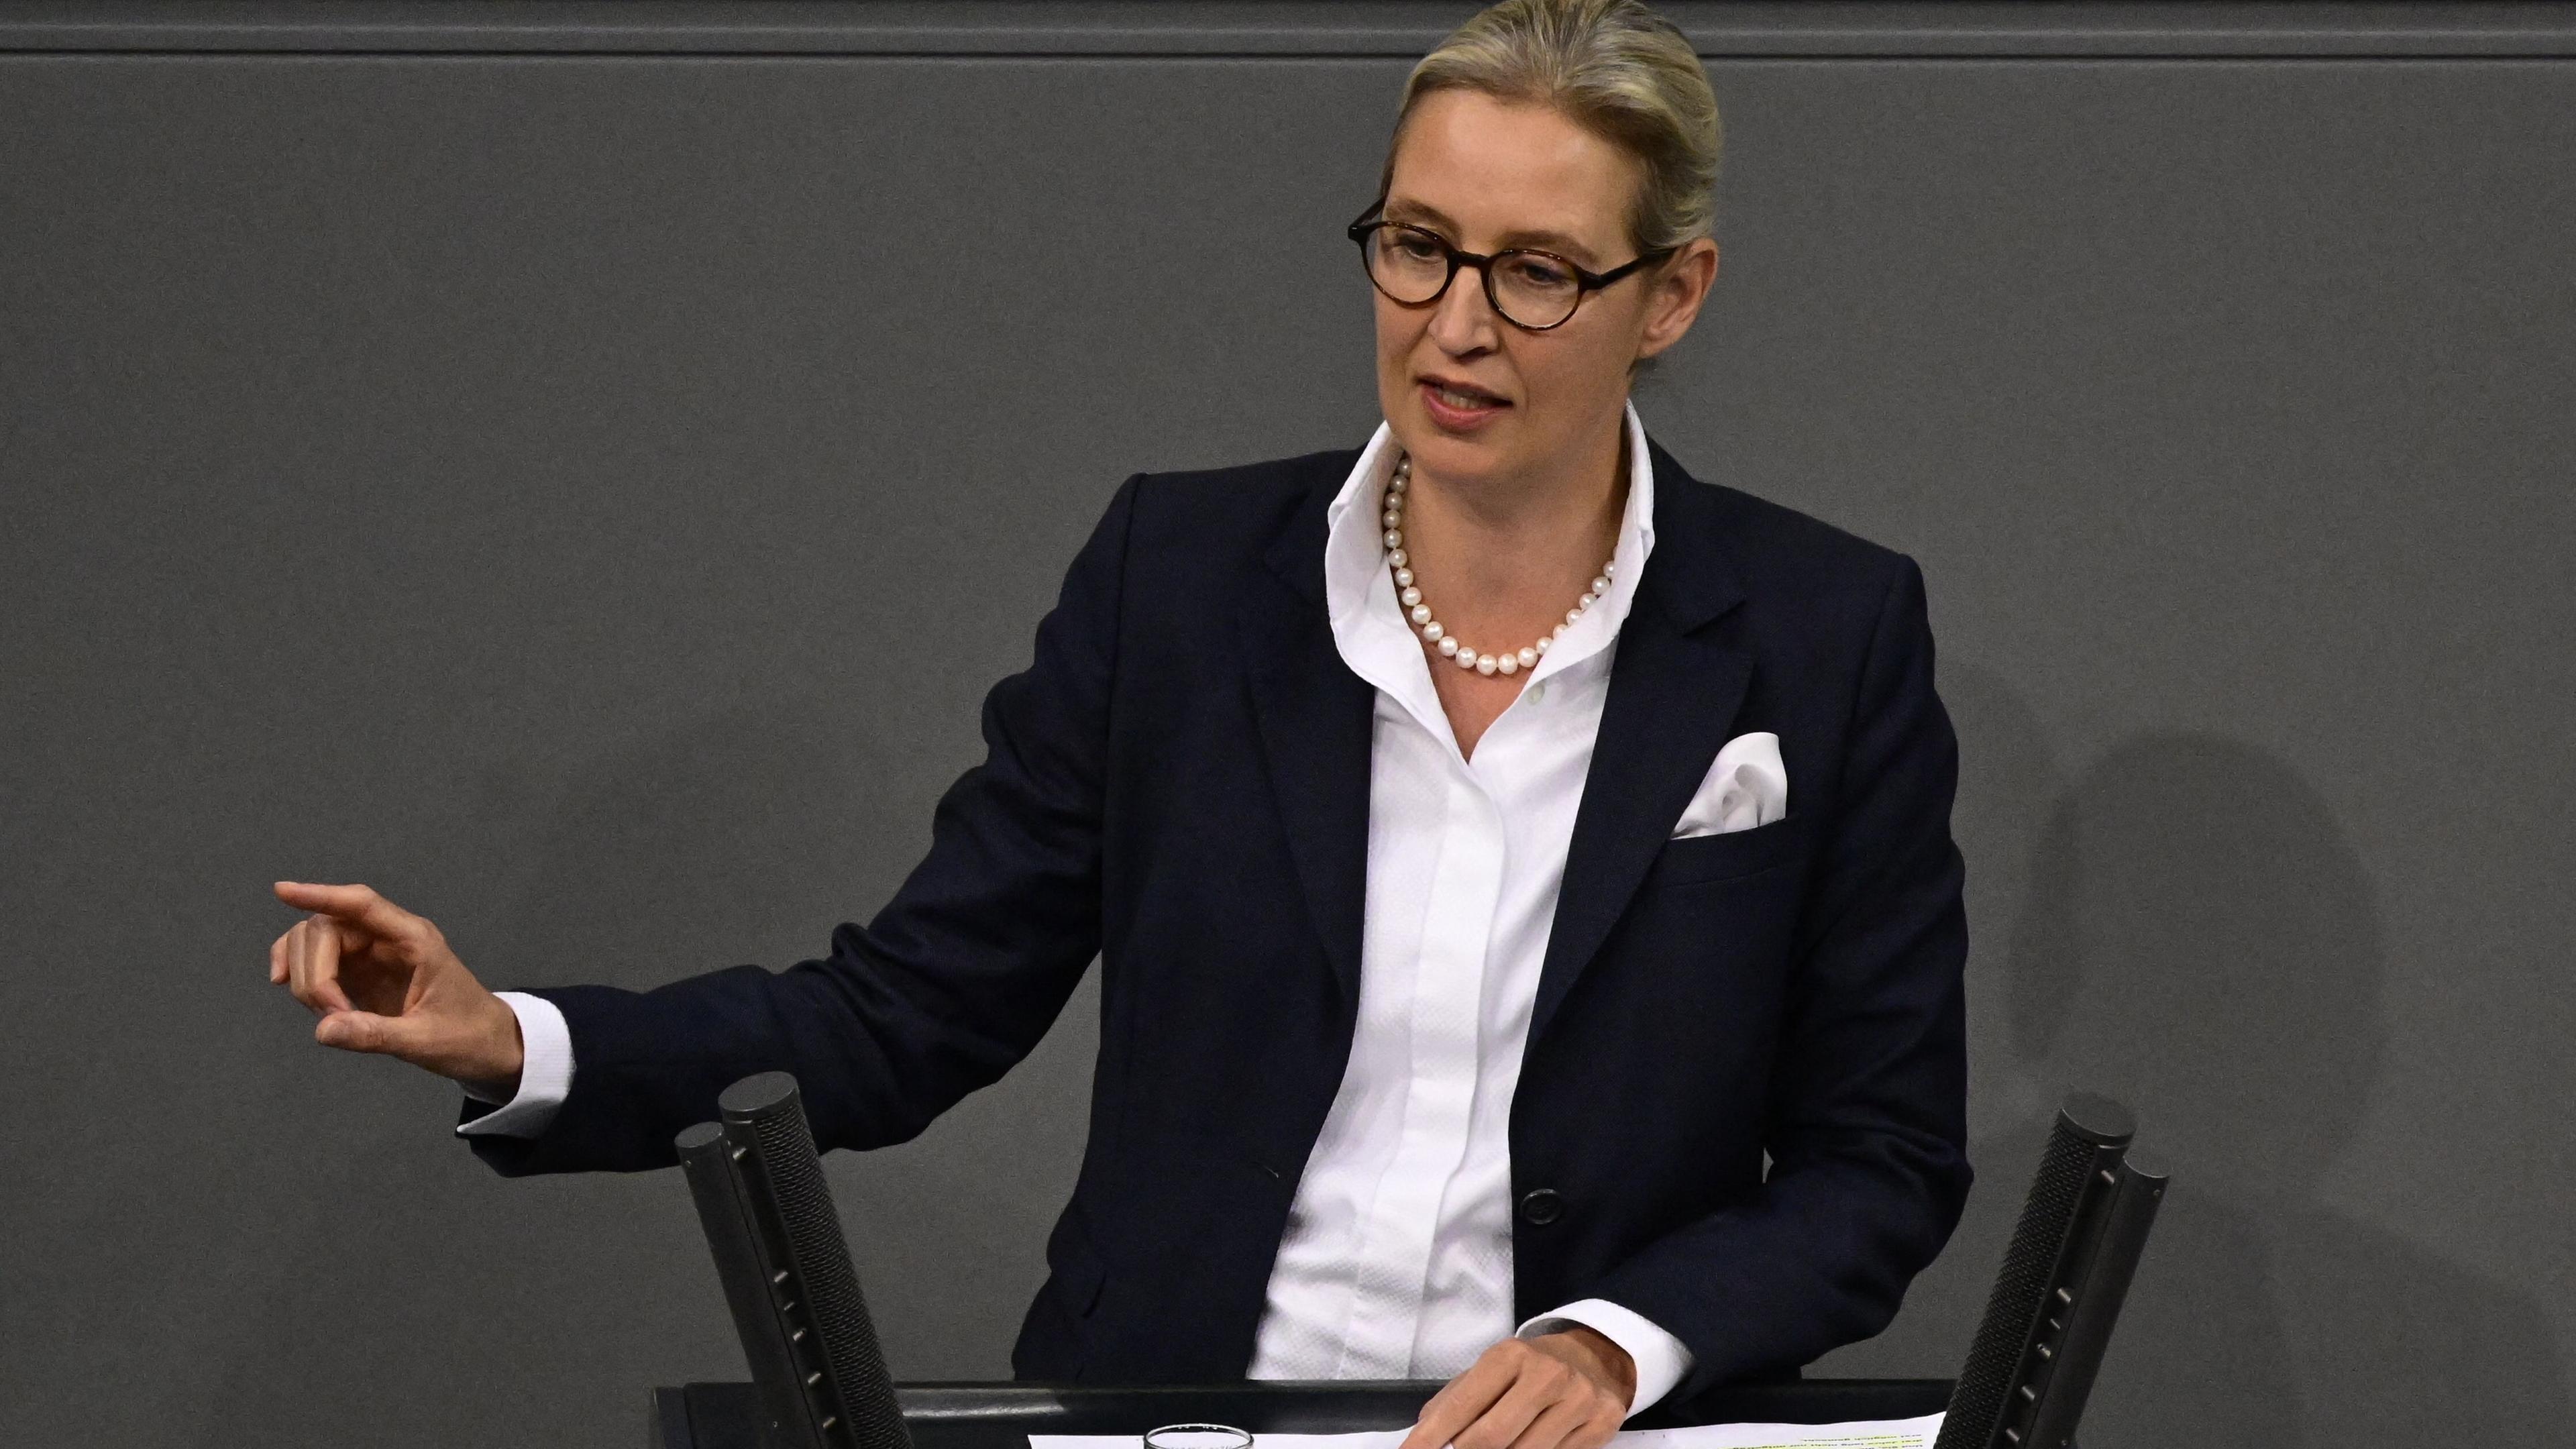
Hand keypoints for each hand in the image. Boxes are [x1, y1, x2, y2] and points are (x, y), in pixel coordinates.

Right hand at [267, 881, 522, 1090]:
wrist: (486, 1045)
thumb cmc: (466, 1036)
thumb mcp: (425, 1041)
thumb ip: (376, 1034)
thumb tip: (323, 1031)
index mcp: (415, 940)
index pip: (361, 904)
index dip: (321, 894)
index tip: (282, 891)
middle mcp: (389, 938)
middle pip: (327, 928)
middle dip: (314, 972)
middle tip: (332, 1015)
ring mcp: (371, 954)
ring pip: (314, 943)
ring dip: (307, 979)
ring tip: (332, 1018)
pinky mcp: (358, 974)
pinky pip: (316, 962)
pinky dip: (301, 976)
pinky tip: (297, 996)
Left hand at [1402, 1327, 1635, 1448]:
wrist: (1595, 1358)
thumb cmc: (1530, 1369)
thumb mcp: (1491, 1370)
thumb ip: (1456, 1399)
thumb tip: (1424, 1431)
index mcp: (1511, 1355)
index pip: (1463, 1405)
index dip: (1430, 1438)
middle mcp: (1548, 1374)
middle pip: (1492, 1438)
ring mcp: (1579, 1400)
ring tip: (1498, 1445)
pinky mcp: (1602, 1424)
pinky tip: (1529, 1444)